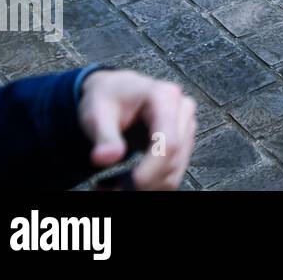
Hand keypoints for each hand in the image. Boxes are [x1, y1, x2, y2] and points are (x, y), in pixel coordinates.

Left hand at [77, 70, 196, 190]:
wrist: (115, 91)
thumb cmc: (107, 98)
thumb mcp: (97, 113)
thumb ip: (103, 136)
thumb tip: (106, 158)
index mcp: (164, 97)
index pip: (169, 143)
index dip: (151, 170)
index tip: (127, 185)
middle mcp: (182, 109)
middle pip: (173, 159)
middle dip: (145, 182)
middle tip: (112, 191)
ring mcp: (186, 125)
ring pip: (175, 170)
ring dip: (148, 186)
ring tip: (116, 186)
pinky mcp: (184, 140)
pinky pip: (173, 171)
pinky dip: (152, 183)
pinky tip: (130, 180)